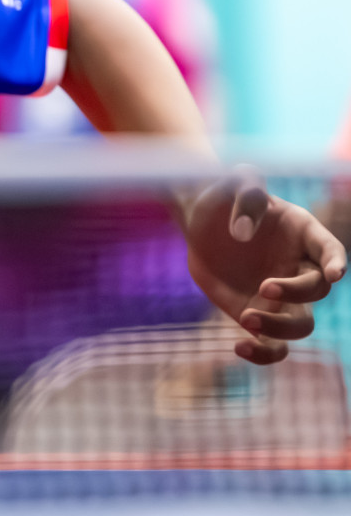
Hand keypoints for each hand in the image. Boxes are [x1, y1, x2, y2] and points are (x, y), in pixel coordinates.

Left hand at [181, 174, 346, 364]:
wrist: (199, 222)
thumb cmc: (224, 198)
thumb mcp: (234, 182)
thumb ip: (246, 195)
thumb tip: (243, 234)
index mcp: (304, 234)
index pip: (330, 251)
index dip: (336, 263)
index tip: (334, 274)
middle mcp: (298, 268)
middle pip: (318, 291)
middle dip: (296, 292)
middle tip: (263, 286)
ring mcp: (281, 296)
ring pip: (301, 325)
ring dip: (280, 327)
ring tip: (246, 318)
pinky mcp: (257, 312)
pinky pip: (272, 345)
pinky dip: (263, 354)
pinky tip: (240, 348)